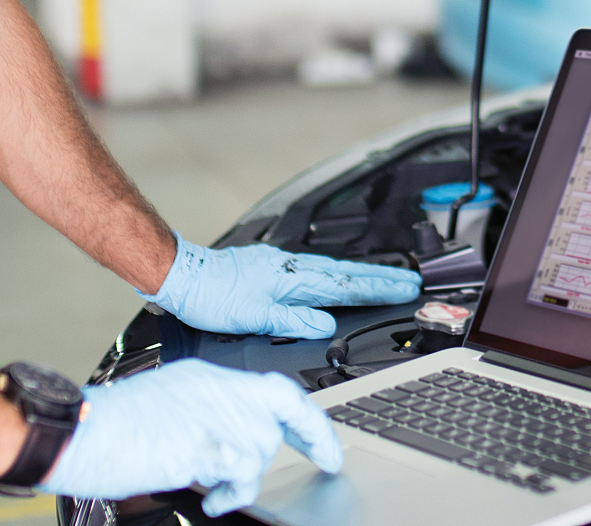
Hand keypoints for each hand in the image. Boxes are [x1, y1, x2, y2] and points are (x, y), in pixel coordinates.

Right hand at [40, 359, 341, 515]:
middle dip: (293, 449)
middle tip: (323, 462)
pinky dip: (230, 492)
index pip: (279, 390)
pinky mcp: (203, 444)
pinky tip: (211, 497)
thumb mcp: (171, 403)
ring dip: (244, 480)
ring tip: (216, 488)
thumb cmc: (114, 424)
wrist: (84, 429)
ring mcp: (212, 415)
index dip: (311, 419)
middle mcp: (218, 390)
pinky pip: (241, 472)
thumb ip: (207, 414)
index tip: (329, 445)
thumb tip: (230, 445)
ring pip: (261, 452)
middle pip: (276, 421)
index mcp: (210, 377)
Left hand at [143, 235, 421, 338]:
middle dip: (378, 279)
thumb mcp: (253, 316)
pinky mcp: (268, 267)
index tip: (405, 288)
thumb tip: (324, 325)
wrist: (181, 275)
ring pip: (329, 270)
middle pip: (344, 273)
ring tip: (383, 280)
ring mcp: (279, 265)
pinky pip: (312, 270)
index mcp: (290, 278)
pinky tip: (333, 279)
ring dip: (358, 276)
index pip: (344, 285)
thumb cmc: (210, 295)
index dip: (376, 289)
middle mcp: (288, 267)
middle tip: (408, 280)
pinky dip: (333, 274)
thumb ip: (292, 320)